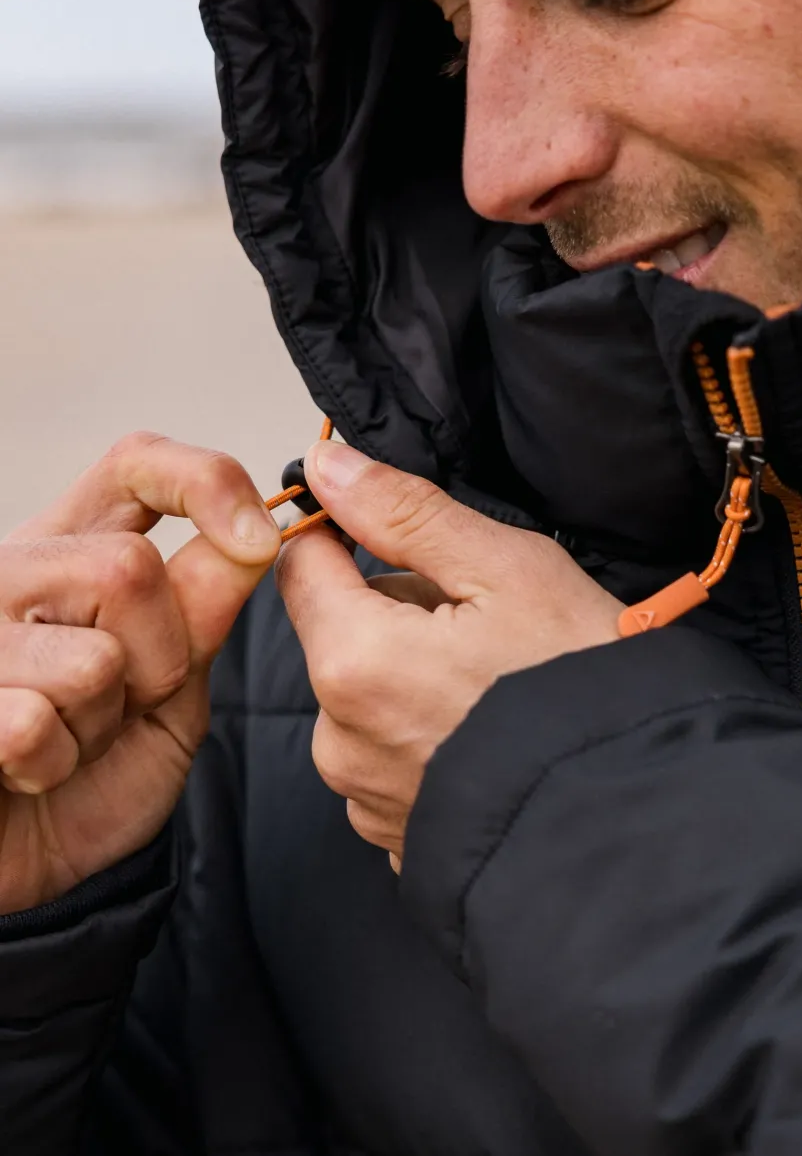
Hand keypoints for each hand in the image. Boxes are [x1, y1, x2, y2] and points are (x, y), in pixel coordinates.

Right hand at [0, 433, 280, 913]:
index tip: (259, 539)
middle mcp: (13, 569)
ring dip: (104, 723)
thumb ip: (204, 612)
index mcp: (74, 548)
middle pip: (127, 569)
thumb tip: (257, 536)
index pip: (136, 462)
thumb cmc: (97, 769)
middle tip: (130, 700)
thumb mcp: (174, 685)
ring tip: (73, 738)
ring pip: (90, 656)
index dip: (207, 482)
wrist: (30, 857)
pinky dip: (56, 763)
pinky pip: (33, 724)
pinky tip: (31, 770)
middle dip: (160, 659)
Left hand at [276, 442, 621, 861]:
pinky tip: (486, 736)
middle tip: (488, 626)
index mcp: (355, 662)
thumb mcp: (507, 568)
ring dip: (412, 679)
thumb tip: (330, 467)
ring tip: (496, 686)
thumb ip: (404, 513)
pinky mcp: (393, 831)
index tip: (412, 543)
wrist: (641, 801)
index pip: (302, 565)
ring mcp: (365, 795)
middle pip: (340, 632)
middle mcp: (340, 739)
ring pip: (365, 696)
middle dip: (399, 615)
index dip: (350, 536)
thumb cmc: (585, 684)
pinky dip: (426, 738)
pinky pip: (388, 756)